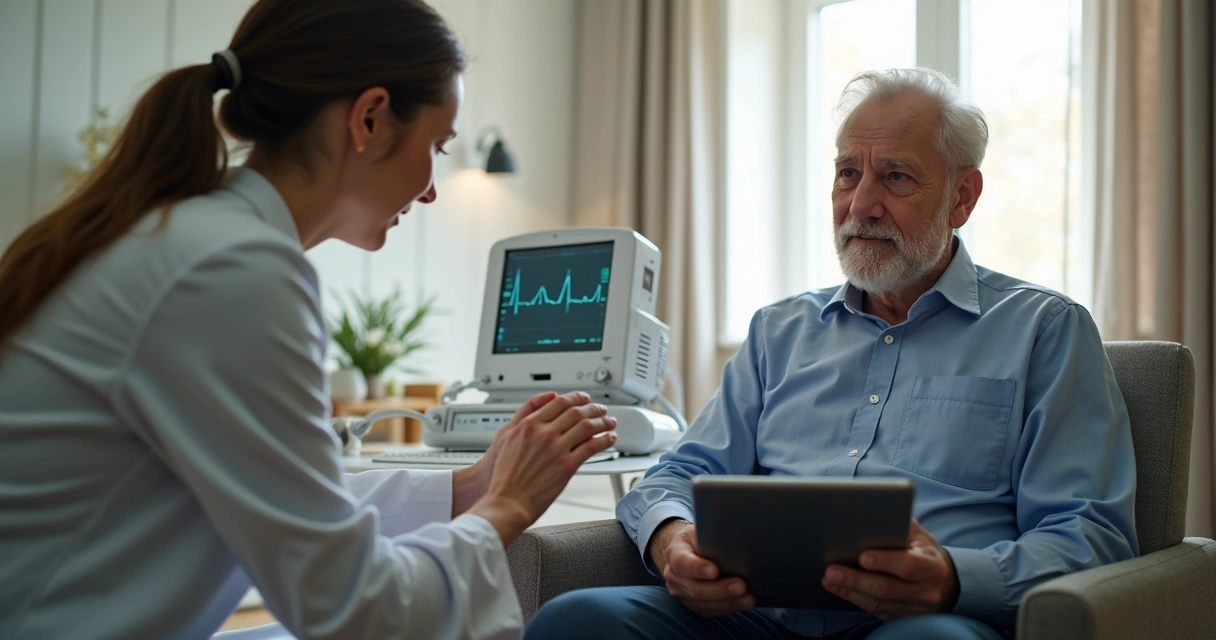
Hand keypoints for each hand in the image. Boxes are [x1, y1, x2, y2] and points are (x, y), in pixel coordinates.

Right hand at [467, 391, 616, 545]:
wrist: (507, 501)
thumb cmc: (504, 474)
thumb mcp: (506, 436)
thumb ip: (525, 414)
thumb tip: (547, 399)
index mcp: (529, 424)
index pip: (559, 402)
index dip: (576, 398)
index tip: (584, 399)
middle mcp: (544, 433)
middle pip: (576, 412)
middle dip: (593, 408)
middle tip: (601, 409)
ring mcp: (557, 449)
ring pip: (587, 427)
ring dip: (603, 422)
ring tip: (610, 423)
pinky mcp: (567, 466)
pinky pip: (591, 447)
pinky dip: (604, 441)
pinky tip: (609, 439)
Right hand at [649, 519, 753, 616]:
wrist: (687, 551)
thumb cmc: (699, 538)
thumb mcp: (700, 529)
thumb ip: (710, 533)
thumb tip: (735, 533)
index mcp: (674, 553)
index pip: (682, 562)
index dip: (697, 568)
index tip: (715, 570)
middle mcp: (674, 576)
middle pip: (695, 588)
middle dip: (720, 589)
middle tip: (741, 585)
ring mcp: (681, 593)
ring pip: (704, 603)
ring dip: (728, 602)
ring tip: (748, 597)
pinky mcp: (692, 604)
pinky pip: (710, 611)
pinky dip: (728, 607)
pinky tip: (743, 602)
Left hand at [821, 519, 958, 620]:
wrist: (943, 581)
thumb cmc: (923, 550)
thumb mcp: (920, 535)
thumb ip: (899, 526)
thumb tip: (868, 516)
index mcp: (932, 566)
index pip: (908, 566)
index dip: (885, 561)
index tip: (862, 556)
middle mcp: (925, 591)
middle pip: (887, 588)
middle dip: (856, 579)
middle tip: (831, 570)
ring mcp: (913, 608)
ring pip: (877, 602)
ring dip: (849, 590)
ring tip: (828, 578)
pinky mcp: (900, 616)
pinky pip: (874, 610)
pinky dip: (853, 598)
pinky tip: (837, 588)